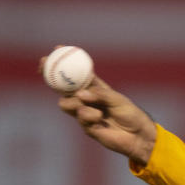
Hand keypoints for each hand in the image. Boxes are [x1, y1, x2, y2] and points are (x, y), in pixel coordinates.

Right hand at [39, 64, 156, 165]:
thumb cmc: (130, 114)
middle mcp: (86, 98)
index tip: (56, 48)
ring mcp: (84, 112)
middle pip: (61, 87)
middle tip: (47, 68)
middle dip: (52, 76)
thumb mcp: (117, 99)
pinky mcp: (87, 127)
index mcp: (93, 86)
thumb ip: (100, 94)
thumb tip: (80, 94)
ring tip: (87, 104)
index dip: (65, 61)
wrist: (137, 136)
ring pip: (65, 104)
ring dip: (74, 102)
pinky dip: (89, 116)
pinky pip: (80, 117)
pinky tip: (99, 118)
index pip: (75, 72)